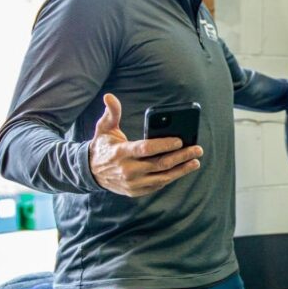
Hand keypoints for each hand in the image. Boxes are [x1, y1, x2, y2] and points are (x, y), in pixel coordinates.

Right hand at [88, 94, 203, 196]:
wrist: (90, 172)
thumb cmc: (103, 147)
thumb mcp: (104, 129)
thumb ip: (111, 113)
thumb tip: (109, 97)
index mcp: (121, 153)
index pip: (146, 148)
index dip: (164, 145)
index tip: (180, 140)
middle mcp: (127, 170)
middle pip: (160, 164)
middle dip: (181, 156)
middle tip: (197, 149)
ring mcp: (132, 183)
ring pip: (162, 177)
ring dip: (182, 170)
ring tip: (195, 162)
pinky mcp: (136, 191)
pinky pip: (158, 185)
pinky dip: (171, 177)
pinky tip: (182, 169)